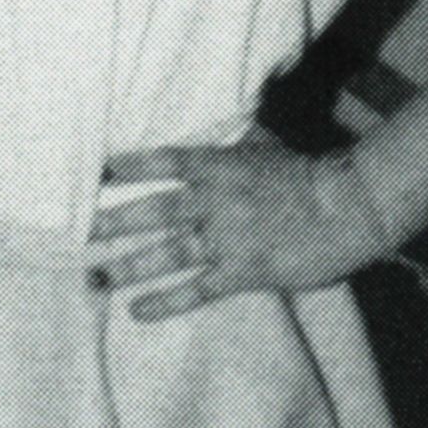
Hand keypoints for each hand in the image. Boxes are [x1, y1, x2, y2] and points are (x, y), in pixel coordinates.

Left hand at [87, 141, 392, 322]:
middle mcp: (217, 200)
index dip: (129, 166)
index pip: (164, 161)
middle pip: (153, 210)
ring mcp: (229, 238)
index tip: (95, 171)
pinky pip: (197, 289)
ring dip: (127, 268)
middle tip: (76, 232)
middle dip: (112, 221)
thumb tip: (219, 116)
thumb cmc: (308, 172)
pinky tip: (136, 311)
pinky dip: (165, 300)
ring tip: (93, 279)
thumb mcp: (264, 144)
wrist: (351, 207)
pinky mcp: (245, 271)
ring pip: (167, 253)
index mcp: (220, 165)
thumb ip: (232, 139)